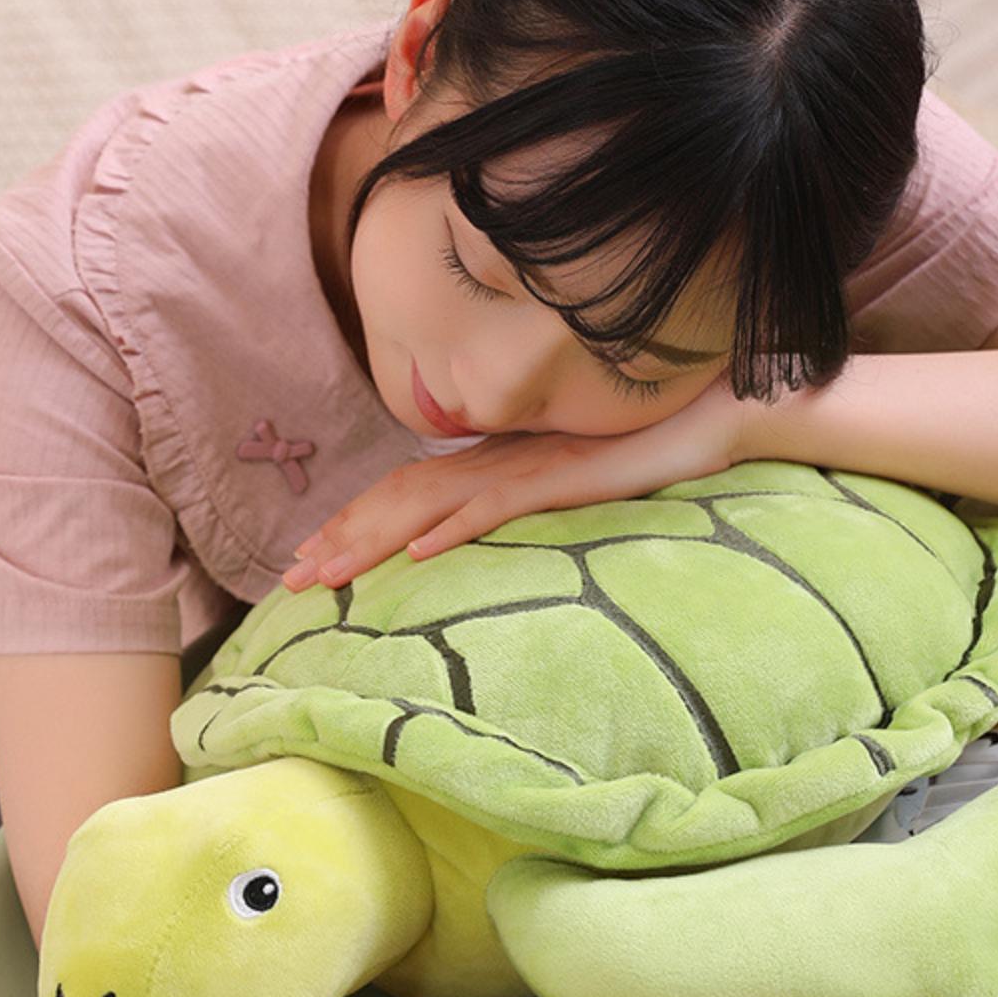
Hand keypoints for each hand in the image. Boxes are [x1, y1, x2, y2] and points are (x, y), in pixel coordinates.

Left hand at [284, 373, 747, 590]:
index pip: (410, 490)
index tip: (315, 556)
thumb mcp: (576, 482)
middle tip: (291, 579)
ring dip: (375, 540)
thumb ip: (533, 499)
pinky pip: (497, 505)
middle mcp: (499, 458)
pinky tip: (419, 555)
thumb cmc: (646, 451)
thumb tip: (491, 529)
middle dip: (342, 537)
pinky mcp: (561, 477)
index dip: (357, 522)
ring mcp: (527, 466)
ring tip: (329, 575)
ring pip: (433, 504)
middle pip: (402, 497)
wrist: (706, 417)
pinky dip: (454, 528)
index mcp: (498, 460)